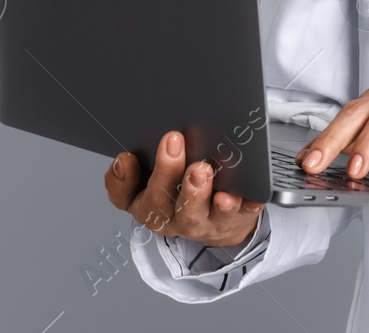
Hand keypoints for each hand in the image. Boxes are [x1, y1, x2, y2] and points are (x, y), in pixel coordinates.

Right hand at [104, 130, 263, 248]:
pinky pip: (239, 215)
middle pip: (162, 202)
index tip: (128, 154)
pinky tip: (246, 195)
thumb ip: (129, 175)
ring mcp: (204, 221)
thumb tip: (124, 159)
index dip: (122, 178)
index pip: (125, 197)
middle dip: (166, 172)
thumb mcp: (148, 189)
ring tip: (201, 171)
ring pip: (196, 212)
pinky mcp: (233, 220)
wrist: (219, 226)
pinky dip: (243, 205)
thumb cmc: (180, 199)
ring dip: (197, 192)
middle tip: (174, 143)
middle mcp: (173, 217)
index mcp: (149, 207)